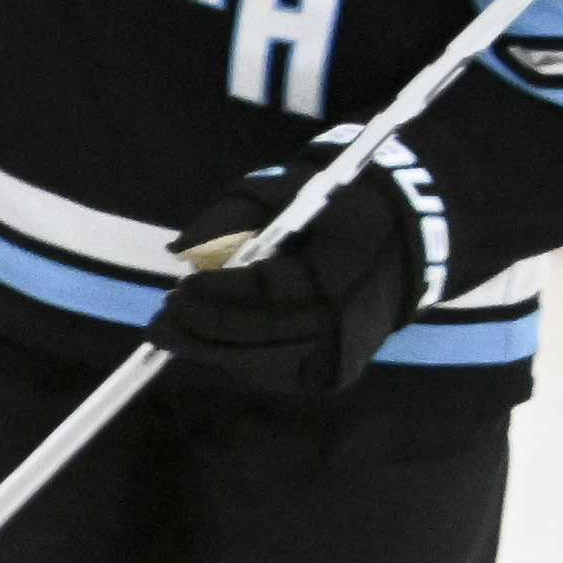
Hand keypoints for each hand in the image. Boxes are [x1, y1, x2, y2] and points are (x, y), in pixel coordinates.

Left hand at [150, 131, 445, 397]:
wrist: (401, 242)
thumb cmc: (333, 210)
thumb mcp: (286, 192)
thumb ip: (230, 214)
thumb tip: (178, 251)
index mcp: (341, 266)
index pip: (271, 289)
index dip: (222, 290)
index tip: (182, 285)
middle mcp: (344, 315)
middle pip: (261, 334)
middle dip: (204, 328)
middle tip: (162, 319)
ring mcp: (339, 348)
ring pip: (261, 360)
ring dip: (210, 349)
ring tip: (170, 332)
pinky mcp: (331, 370)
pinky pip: (272, 370)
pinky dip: (235, 357)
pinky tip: (204, 344)